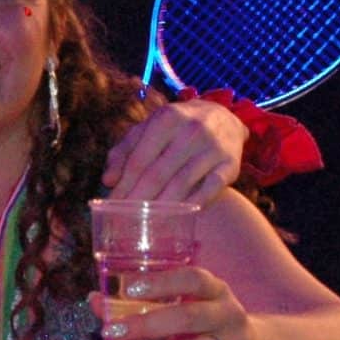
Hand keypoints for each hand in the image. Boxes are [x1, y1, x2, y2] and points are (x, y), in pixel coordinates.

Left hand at [92, 265, 257, 339]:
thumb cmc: (210, 327)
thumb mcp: (187, 309)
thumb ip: (142, 305)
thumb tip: (95, 301)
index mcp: (217, 291)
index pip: (193, 279)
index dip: (162, 282)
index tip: (129, 289)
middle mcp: (230, 315)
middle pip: (188, 317)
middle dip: (146, 325)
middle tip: (112, 332)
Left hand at [104, 99, 244, 205]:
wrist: (223, 118)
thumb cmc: (175, 128)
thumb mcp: (148, 130)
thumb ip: (124, 151)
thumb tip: (108, 180)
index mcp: (166, 118)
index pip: (139, 159)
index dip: (124, 185)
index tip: (111, 205)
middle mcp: (191, 130)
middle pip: (157, 174)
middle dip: (138, 200)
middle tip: (125, 219)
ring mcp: (213, 147)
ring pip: (182, 184)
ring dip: (162, 207)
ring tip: (146, 222)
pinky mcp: (231, 164)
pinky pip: (211, 189)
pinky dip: (194, 204)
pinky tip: (179, 216)